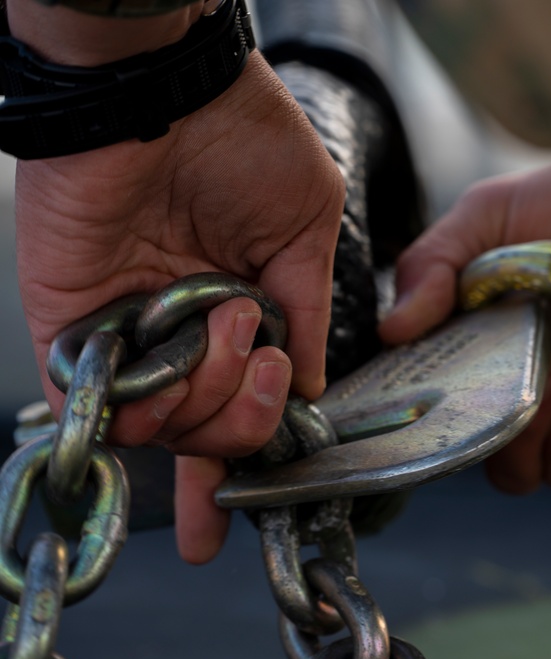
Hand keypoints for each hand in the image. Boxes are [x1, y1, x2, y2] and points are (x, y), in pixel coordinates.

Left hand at [12, 7, 343, 563]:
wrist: (166, 90)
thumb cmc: (246, 142)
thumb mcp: (307, 225)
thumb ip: (309, 311)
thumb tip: (307, 387)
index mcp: (240, 312)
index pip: (239, 403)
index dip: (245, 461)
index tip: (240, 511)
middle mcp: (184, 332)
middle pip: (205, 433)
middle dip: (243, 423)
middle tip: (263, 365)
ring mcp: (131, 329)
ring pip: (161, 424)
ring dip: (207, 394)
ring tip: (226, 324)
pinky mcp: (75, 320)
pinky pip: (96, 399)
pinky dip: (130, 408)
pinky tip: (167, 372)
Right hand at [380, 158, 550, 493]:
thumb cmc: (544, 208)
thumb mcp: (480, 219)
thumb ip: (433, 265)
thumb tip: (393, 330)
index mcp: (474, 364)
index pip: (450, 435)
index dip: (448, 438)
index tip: (464, 398)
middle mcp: (521, 394)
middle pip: (507, 469)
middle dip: (518, 443)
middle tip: (540, 376)